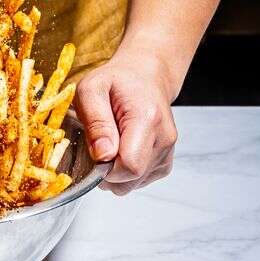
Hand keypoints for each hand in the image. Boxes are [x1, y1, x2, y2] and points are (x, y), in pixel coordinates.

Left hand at [73, 51, 177, 195]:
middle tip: (97, 146)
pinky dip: (125, 173)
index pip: (130, 166)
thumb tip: (102, 155)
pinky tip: (120, 150)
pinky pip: (140, 181)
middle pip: (131, 179)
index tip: (93, 151)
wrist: (145, 77)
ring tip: (110, 144)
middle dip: (106, 172)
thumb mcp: (92, 89)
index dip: (105, 168)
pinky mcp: (164, 161)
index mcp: (147, 119)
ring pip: (134, 183)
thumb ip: (96, 121)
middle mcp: (164, 138)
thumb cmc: (117, 81)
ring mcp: (167, 151)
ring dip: (115, 172)